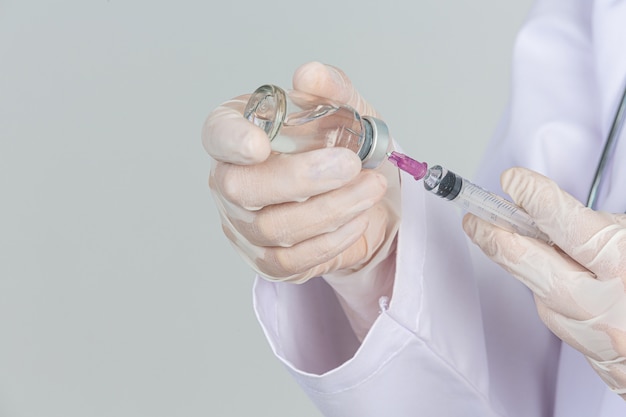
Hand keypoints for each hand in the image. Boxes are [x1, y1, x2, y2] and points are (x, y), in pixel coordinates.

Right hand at [202, 62, 400, 337]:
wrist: (363, 197)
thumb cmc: (342, 149)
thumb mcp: (346, 112)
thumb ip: (331, 90)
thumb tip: (310, 75)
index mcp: (240, 135)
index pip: (217, 135)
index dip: (232, 140)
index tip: (261, 143)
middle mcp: (231, 182)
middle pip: (241, 188)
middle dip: (300, 178)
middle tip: (349, 164)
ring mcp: (245, 227)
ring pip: (273, 227)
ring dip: (331, 208)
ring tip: (370, 187)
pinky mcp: (268, 261)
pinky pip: (292, 260)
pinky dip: (332, 239)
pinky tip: (357, 217)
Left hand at [463, 167, 625, 397]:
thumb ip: (613, 229)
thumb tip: (557, 213)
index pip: (565, 225)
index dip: (532, 198)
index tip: (513, 180)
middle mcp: (607, 307)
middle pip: (529, 265)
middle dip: (494, 237)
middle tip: (475, 218)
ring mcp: (600, 339)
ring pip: (541, 299)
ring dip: (523, 270)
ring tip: (507, 243)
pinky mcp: (600, 363)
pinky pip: (562, 324)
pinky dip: (553, 299)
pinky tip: (556, 284)